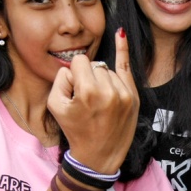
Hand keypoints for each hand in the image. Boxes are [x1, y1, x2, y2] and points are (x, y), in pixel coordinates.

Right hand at [48, 29, 138, 173]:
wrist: (98, 157)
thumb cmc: (75, 131)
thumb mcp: (55, 106)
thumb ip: (60, 78)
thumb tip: (75, 66)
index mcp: (88, 92)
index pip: (78, 62)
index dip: (74, 76)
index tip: (75, 92)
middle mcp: (109, 91)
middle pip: (94, 65)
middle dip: (87, 78)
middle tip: (87, 102)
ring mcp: (125, 94)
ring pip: (107, 70)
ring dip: (101, 82)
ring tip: (99, 105)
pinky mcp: (134, 97)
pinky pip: (127, 67)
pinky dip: (123, 50)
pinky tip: (121, 33)